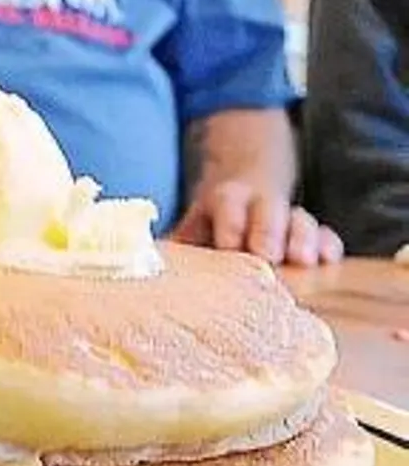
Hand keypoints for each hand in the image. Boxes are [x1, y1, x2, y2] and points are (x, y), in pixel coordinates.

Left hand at [170, 179, 343, 266]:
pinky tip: (327, 260)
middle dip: (269, 231)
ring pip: (301, 219)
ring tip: (304, 260)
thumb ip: (172, 247)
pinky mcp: (310, 233)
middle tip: (268, 255)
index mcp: (224, 200)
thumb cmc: (207, 230)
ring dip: (303, 239)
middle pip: (269, 210)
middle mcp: (259, 203)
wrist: (241, 199)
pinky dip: (328, 246)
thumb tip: (138, 265)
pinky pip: (325, 235)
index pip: (228, 204)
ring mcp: (288, 216)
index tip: (231, 245)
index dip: (231, 221)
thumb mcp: (187, 230)